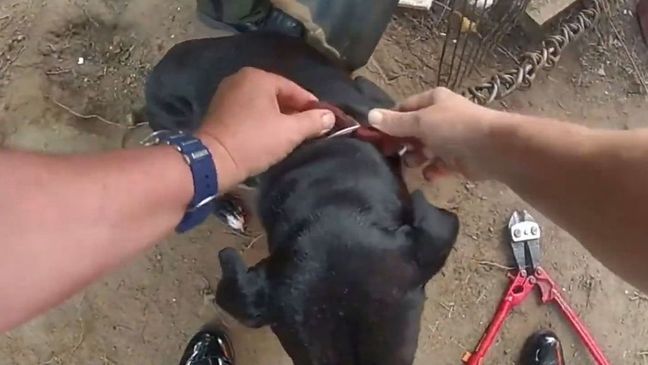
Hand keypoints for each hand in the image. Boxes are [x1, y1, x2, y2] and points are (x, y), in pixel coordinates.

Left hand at [197, 67, 334, 190]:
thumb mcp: (290, 132)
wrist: (213, 161)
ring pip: (262, 104)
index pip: (294, 89)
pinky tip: (269, 137)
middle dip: (294, 112)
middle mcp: (241, 79)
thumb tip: (330, 116)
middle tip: (308, 131)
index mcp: (258, 77)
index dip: (311, 106)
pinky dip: (260, 122)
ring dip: (277, 118)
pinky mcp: (218, 111)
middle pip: (277, 95)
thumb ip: (313, 121)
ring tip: (290, 136)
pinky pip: (248, 112)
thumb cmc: (254, 141)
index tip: (324, 122)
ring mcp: (226, 94)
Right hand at [368, 87, 503, 180]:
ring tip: (411, 164)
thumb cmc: (454, 127)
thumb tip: (369, 116)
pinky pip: (438, 166)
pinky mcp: (457, 160)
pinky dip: (432, 171)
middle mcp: (440, 118)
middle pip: (412, 131)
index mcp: (433, 101)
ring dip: (415, 158)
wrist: (492, 148)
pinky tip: (429, 175)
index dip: (389, 121)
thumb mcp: (420, 122)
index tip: (374, 136)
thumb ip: (395, 122)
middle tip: (388, 154)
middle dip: (401, 142)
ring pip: (423, 150)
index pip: (404, 109)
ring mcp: (449, 140)